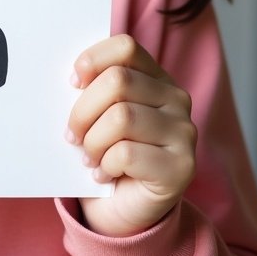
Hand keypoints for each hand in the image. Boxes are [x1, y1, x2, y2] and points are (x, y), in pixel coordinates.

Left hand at [67, 34, 196, 237]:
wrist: (124, 208)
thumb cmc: (107, 152)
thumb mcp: (98, 113)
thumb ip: (92, 89)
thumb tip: (72, 77)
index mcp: (156, 77)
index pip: (125, 47)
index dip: (93, 60)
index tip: (73, 82)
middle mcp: (176, 99)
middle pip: (118, 81)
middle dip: (83, 110)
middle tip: (72, 134)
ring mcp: (184, 132)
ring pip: (121, 117)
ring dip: (93, 141)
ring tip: (89, 157)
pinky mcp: (182, 167)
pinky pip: (127, 153)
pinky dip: (105, 165)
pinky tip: (104, 174)